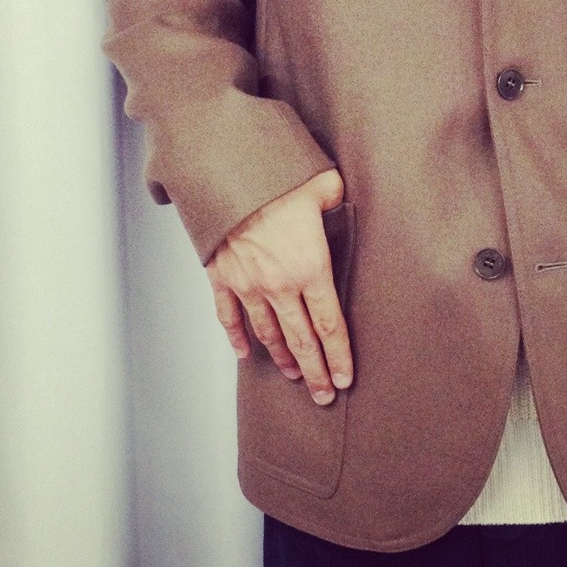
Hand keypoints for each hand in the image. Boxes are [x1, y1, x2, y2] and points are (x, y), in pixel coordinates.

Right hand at [204, 168, 353, 405]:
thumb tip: (343, 198)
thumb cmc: (279, 176)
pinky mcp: (222, 276)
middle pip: (302, 340)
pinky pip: (229, 316)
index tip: (344, 380)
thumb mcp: (324, 185)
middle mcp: (280, 284)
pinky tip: (245, 354)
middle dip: (315, 372)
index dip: (339, 356)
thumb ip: (338, 199)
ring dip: (282, 358)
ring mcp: (248, 284)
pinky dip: (237, 338)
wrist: (227, 171)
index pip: (330, 325)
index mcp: (311, 267)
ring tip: (294, 375)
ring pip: (268, 333)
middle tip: (323, 396)